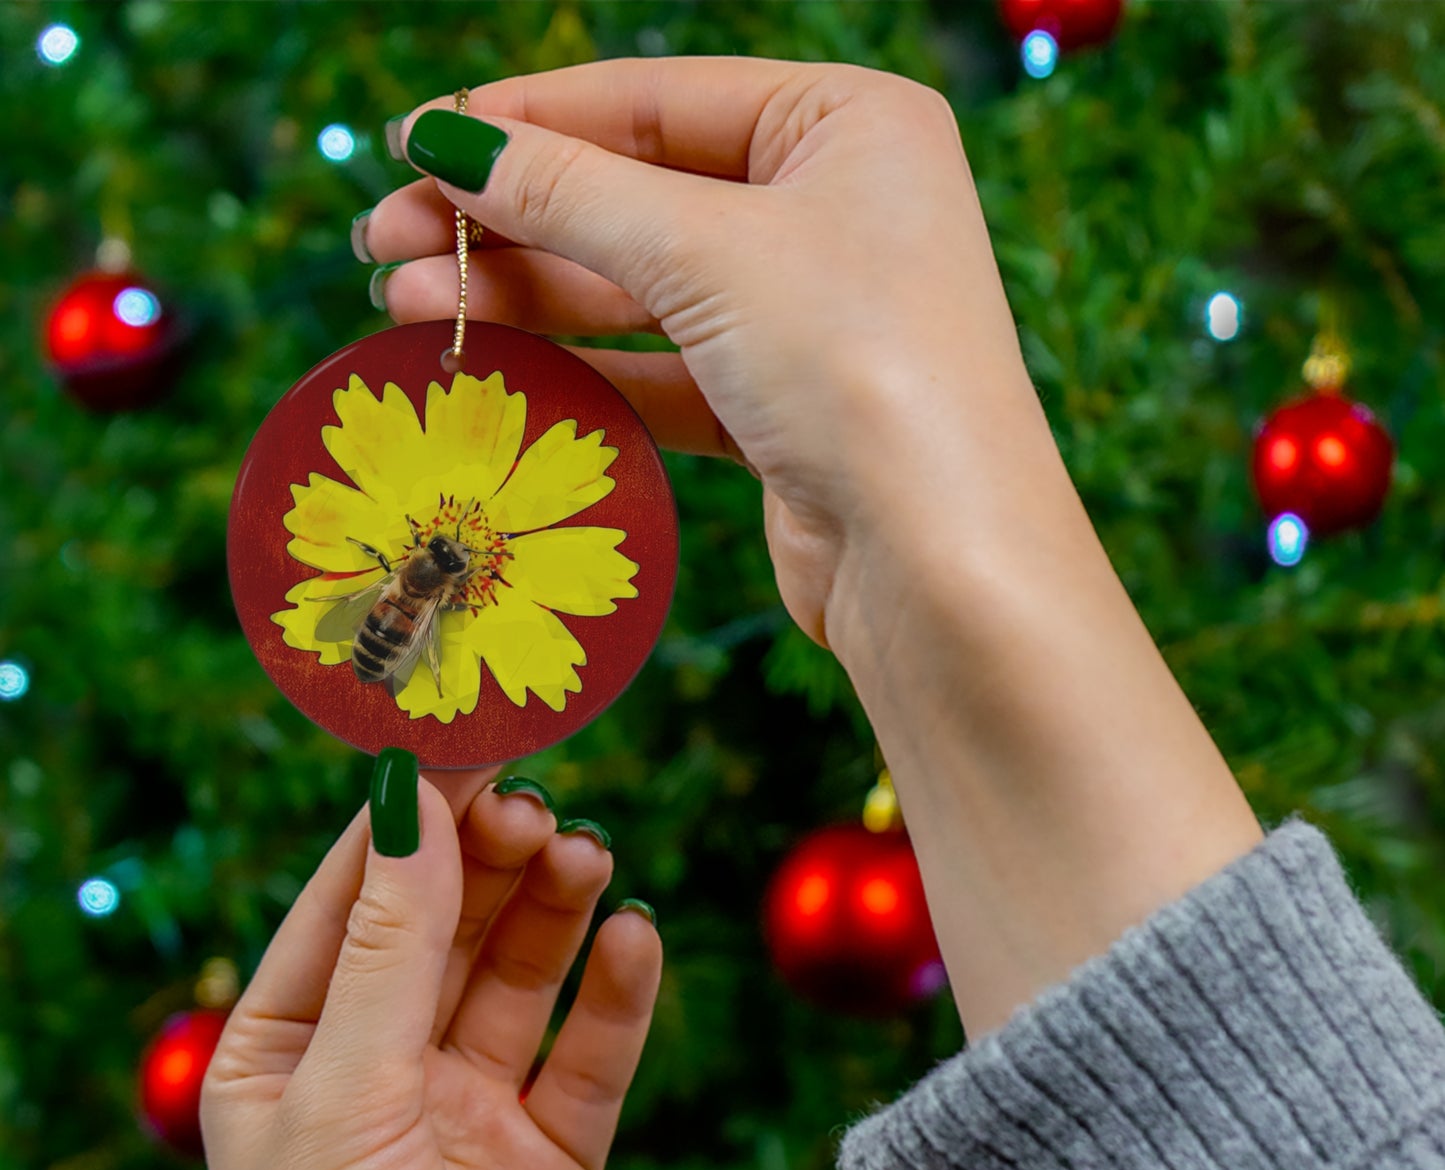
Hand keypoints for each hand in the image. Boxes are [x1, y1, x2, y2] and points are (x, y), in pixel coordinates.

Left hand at [202, 768, 660, 1169]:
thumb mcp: (346, 1097)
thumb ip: (391, 946)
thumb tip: (413, 800)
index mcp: (288, 1051)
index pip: (352, 898)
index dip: (409, 818)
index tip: (467, 739)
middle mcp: (379, 1071)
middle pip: (446, 925)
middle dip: (490, 860)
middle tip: (539, 805)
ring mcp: (468, 1113)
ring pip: (521, 976)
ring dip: (555, 910)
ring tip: (588, 856)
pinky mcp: (552, 1159)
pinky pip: (591, 1055)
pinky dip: (617, 995)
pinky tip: (635, 940)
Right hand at [360, 57, 1054, 655]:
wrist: (939, 563)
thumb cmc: (857, 367)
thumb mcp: (706, 252)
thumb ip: (570, 193)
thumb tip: (445, 140)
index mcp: (847, 124)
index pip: (655, 100)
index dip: (526, 120)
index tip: (413, 142)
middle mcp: (834, 210)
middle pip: (637, 195)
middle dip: (508, 219)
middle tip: (383, 241)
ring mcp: (808, 315)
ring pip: (639, 288)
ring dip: (525, 295)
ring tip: (404, 305)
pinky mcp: (781, 409)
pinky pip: (661, 370)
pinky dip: (580, 368)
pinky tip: (492, 364)